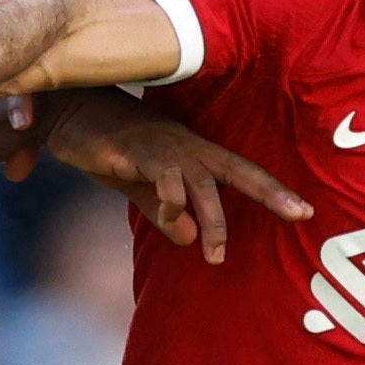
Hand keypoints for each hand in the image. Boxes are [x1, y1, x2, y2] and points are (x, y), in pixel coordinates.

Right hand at [29, 93, 310, 260]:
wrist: (61, 110)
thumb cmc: (100, 143)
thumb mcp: (136, 185)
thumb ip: (163, 211)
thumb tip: (188, 240)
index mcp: (189, 152)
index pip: (239, 172)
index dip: (271, 190)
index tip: (303, 210)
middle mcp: (184, 146)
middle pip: (237, 170)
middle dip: (271, 192)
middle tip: (301, 214)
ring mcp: (161, 146)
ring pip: (203, 183)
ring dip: (214, 220)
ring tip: (216, 255)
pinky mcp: (134, 151)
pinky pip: (164, 177)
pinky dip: (171, 200)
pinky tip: (169, 217)